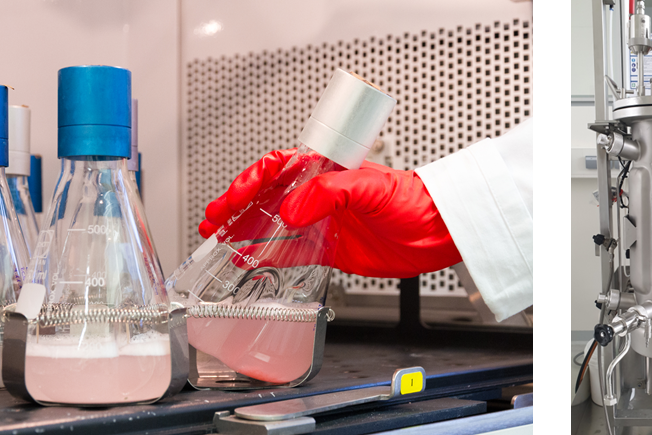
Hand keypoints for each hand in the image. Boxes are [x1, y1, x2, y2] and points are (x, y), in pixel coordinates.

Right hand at [200, 148, 461, 277]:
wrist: (439, 232)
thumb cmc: (415, 200)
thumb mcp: (371, 187)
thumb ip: (329, 193)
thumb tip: (291, 209)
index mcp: (326, 170)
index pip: (278, 168)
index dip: (251, 181)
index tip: (233, 197)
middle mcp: (320, 196)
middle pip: (267, 196)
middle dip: (236, 205)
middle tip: (213, 217)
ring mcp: (323, 222)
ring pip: (273, 224)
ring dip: (245, 230)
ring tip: (219, 238)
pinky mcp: (330, 249)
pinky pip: (292, 252)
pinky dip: (268, 256)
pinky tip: (248, 260)